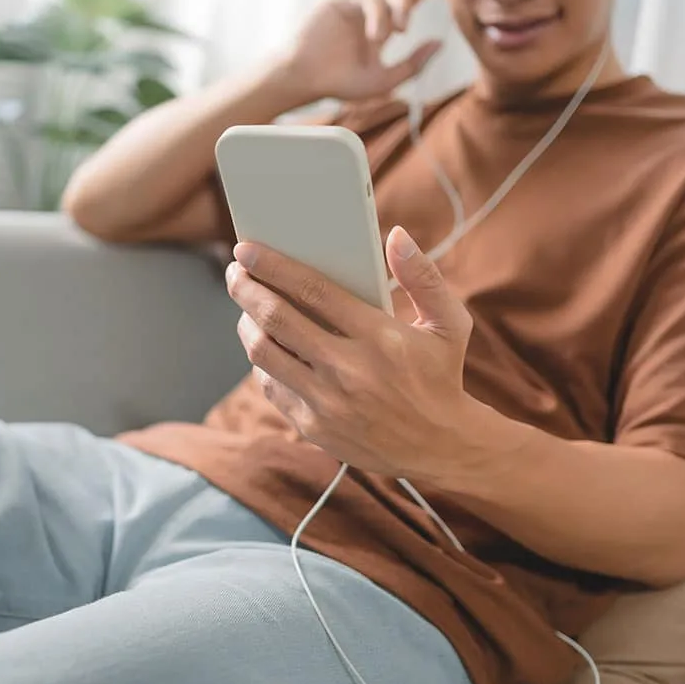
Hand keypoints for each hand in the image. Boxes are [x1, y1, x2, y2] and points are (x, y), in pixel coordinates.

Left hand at [225, 226, 475, 477]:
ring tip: (246, 306)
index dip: (273, 266)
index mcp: (379, 337)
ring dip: (246, 323)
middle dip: (246, 289)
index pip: (313, 290)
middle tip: (235, 271)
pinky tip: (266, 345)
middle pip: (276, 319)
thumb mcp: (449, 324)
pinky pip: (271, 386)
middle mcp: (348, 370)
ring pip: (264, 353)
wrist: (440, 447)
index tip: (246, 249)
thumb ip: (423, 276)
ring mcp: (326, 402)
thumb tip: (397, 236)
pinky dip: (262, 361)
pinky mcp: (313, 427)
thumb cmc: (440, 376)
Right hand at [281, 0, 444, 102]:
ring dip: (401, 9)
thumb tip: (440, 43)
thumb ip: (413, 64)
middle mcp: (372, 10)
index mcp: (384, 24)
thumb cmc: (340, 82)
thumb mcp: (385, 80)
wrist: (306, 81)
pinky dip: (378, 16)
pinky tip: (376, 36)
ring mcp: (356, 3)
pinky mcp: (341, 0)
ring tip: (401, 31)